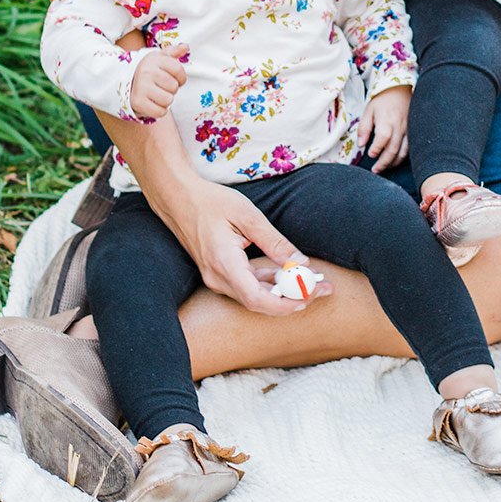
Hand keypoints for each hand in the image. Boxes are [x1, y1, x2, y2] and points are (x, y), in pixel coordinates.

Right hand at [129, 45, 186, 117]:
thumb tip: (185, 47)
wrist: (126, 84)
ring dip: (166, 100)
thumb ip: (173, 52)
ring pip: (168, 100)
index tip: (176, 79)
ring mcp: (141, 87)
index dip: (181, 78)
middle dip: (172, 89)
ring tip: (157, 94)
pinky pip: (160, 112)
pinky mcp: (138, 102)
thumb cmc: (149, 71)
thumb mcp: (159, 58)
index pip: (178, 70)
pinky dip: (159, 110)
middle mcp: (146, 72)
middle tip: (162, 87)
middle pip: (174, 86)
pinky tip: (153, 103)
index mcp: (154, 60)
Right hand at [160, 166, 334, 316]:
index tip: (312, 295)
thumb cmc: (210, 202)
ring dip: (284, 292)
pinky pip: (246, 287)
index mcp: (224, 263)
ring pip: (254, 296)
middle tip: (323, 288)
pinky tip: (287, 274)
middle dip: (294, 299)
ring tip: (314, 281)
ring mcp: (215, 278)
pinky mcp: (217, 274)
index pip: (258, 300)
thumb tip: (300, 263)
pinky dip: (269, 283)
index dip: (287, 303)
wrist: (177, 198)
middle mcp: (217, 278)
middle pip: (260, 303)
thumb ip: (275, 241)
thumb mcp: (247, 215)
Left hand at [357, 84, 410, 170]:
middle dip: (384, 162)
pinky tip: (395, 160)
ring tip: (385, 168)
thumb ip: (364, 128)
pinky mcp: (414, 131)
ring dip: (394, 163)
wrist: (400, 89)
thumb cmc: (382, 100)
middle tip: (376, 170)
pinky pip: (410, 148)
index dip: (376, 149)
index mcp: (387, 120)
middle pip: (393, 149)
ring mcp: (409, 129)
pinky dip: (403, 157)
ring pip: (403, 152)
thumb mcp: (369, 111)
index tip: (370, 155)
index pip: (383, 139)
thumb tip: (360, 145)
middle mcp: (399, 126)